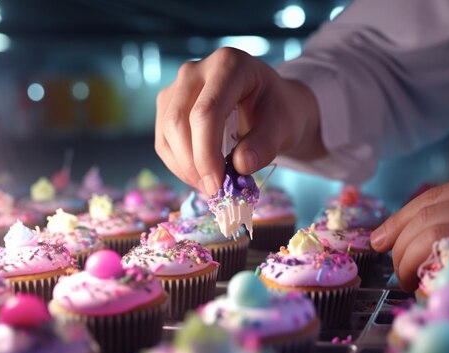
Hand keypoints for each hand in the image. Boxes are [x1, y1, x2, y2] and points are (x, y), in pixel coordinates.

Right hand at [155, 47, 322, 195]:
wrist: (271, 105)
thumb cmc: (278, 111)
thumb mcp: (284, 125)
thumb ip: (266, 143)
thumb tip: (241, 165)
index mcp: (229, 65)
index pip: (207, 111)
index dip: (207, 153)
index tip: (218, 185)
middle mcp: (196, 70)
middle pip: (179, 121)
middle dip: (194, 163)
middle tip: (215, 192)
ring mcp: (178, 87)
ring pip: (167, 133)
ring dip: (185, 168)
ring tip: (212, 187)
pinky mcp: (168, 106)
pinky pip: (164, 141)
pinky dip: (180, 166)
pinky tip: (201, 177)